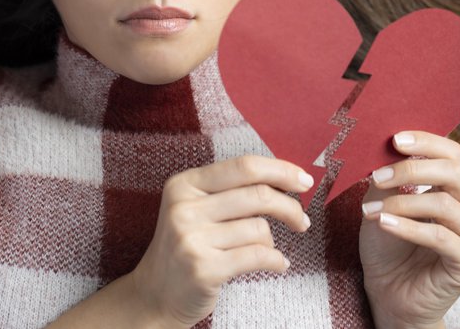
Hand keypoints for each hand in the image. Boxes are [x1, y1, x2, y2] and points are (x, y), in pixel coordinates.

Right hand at [130, 154, 313, 327]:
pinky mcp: (204, 268)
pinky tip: (277, 264)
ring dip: (271, 241)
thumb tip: (287, 179)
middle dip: (290, 208)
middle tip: (301, 221)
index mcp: (184, 184)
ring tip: (263, 250)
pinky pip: (259, 256)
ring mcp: (192, 238)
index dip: (280, 170)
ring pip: (260, 228)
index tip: (304, 180)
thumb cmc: (188, 246)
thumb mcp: (196, 208)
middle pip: (257, 195)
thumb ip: (231, 190)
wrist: (155, 293)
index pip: (243, 166)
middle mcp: (184, 207)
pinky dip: (276, 261)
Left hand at [359, 131, 459, 328]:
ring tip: (370, 210)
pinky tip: (383, 224)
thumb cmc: (387, 245)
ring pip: (444, 204)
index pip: (452, 154)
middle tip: (378, 176)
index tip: (395, 139)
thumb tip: (380, 148)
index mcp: (456, 191)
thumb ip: (386, 178)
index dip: (427, 142)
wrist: (390, 292)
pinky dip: (409, 228)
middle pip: (453, 173)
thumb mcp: (381, 203)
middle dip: (412, 169)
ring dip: (402, 204)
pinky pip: (442, 237)